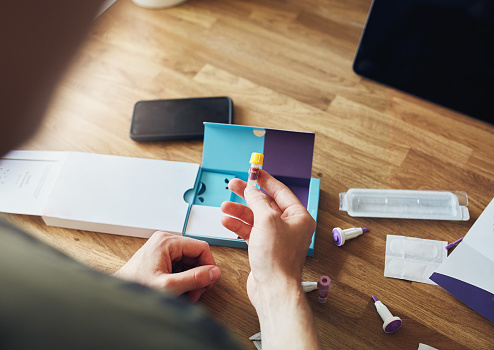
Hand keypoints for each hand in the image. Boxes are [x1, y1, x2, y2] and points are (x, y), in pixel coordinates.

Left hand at [113, 231, 220, 302]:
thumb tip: (214, 272)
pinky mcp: (161, 256)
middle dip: (200, 274)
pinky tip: (181, 289)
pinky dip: (185, 277)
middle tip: (197, 291)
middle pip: (196, 254)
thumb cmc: (136, 287)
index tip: (209, 281)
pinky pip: (182, 264)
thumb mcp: (169, 286)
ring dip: (193, 277)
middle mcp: (165, 240)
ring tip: (188, 293)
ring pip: (190, 260)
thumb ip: (194, 278)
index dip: (209, 265)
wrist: (119, 295)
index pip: (201, 247)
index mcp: (167, 241)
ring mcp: (163, 247)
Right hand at [220, 170, 315, 306]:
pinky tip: (227, 221)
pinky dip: (238, 225)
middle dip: (247, 195)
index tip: (254, 171)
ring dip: (239, 211)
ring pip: (255, 217)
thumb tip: (252, 189)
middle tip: (233, 185)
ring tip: (225, 206)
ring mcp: (276, 237)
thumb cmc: (278, 259)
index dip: (265, 180)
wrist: (273, 288)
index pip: (280, 191)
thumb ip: (258, 201)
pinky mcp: (264, 248)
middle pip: (265, 203)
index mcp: (298, 217)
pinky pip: (250, 231)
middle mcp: (289, 226)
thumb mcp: (266, 220)